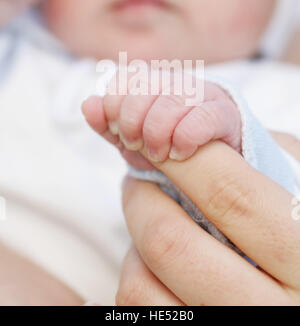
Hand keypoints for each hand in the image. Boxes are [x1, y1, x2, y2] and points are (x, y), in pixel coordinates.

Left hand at [82, 69, 240, 167]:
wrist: (211, 161)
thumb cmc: (166, 145)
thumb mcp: (131, 139)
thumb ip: (107, 124)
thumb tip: (88, 105)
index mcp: (152, 82)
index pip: (124, 79)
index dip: (114, 106)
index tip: (116, 131)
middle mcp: (176, 81)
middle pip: (144, 89)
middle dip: (132, 122)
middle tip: (135, 145)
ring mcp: (202, 94)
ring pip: (171, 102)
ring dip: (156, 133)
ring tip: (158, 155)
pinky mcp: (225, 113)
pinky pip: (202, 117)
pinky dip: (185, 139)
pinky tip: (180, 154)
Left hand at [82, 93, 299, 305]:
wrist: (292, 298)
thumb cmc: (297, 235)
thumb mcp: (299, 194)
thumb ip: (263, 158)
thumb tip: (193, 131)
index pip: (228, 193)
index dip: (180, 160)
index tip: (157, 142)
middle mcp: (268, 309)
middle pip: (170, 240)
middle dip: (142, 195)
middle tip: (139, 177)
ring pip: (140, 281)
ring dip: (135, 239)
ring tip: (153, 221)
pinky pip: (137, 309)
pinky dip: (137, 275)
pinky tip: (159, 264)